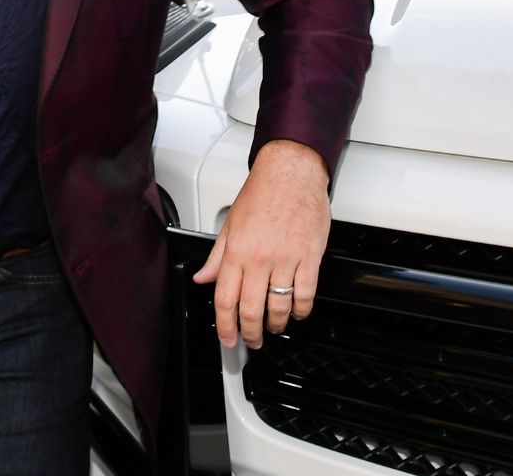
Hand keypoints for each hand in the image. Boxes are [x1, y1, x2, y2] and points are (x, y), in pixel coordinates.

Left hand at [193, 139, 330, 348]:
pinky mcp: (309, 256)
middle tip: (252, 340)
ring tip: (275, 327)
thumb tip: (203, 277)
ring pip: (279, 306)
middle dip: (251, 333)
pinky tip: (298, 312)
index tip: (228, 339)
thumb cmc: (263, 192)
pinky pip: (306, 293)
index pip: (225, 300)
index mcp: (237, 251)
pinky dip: (302, 310)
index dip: (225, 327)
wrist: (292, 171)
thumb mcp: (230, 223)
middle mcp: (260, 258)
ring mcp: (286, 258)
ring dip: (277, 325)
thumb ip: (217, 256)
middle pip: (251, 310)